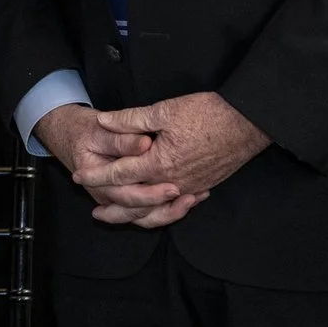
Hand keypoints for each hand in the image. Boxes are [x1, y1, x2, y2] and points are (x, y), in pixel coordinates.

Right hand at [34, 102, 204, 228]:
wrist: (72, 136)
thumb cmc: (85, 132)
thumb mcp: (99, 131)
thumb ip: (122, 139)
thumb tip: (145, 144)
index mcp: (97, 182)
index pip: (126, 195)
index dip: (150, 194)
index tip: (174, 187)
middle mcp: (107, 196)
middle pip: (139, 214)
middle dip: (167, 208)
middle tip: (189, 197)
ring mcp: (119, 199)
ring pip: (147, 218)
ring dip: (172, 212)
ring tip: (194, 198)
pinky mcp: (130, 197)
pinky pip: (152, 212)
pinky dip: (172, 207)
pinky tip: (192, 196)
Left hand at [73, 92, 270, 227]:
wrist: (248, 121)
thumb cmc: (208, 113)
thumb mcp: (164, 110)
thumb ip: (131, 119)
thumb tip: (104, 121)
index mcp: (159, 163)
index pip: (119, 174)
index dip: (96, 176)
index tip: (78, 177)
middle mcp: (173, 181)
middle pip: (136, 203)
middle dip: (114, 209)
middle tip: (96, 213)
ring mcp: (191, 186)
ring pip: (158, 209)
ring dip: (138, 214)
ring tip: (124, 217)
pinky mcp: (204, 185)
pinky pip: (178, 206)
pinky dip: (163, 211)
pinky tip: (156, 209)